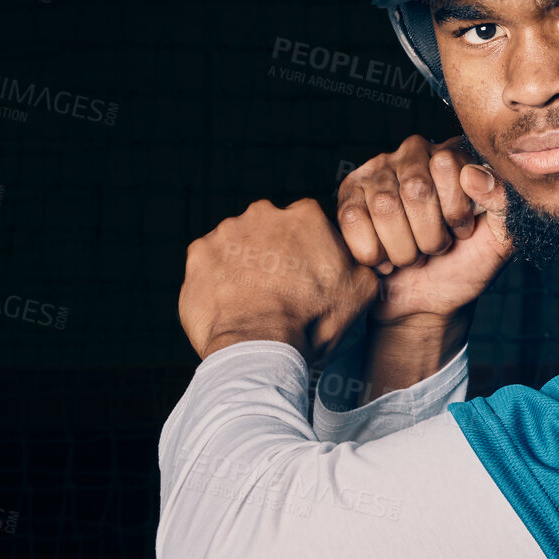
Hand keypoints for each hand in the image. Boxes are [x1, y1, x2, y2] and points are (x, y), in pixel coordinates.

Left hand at [179, 198, 379, 362]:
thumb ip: (359, 264)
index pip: (310, 223)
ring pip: (239, 243)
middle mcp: (263, 213)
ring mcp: (226, 231)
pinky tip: (231, 302)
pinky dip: (217, 278)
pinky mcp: (198, 254)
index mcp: (306, 215)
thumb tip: (358, 261)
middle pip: (271, 229)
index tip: (309, 273)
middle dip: (274, 251)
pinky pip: (209, 263)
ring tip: (254, 298)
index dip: (311, 249)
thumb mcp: (361, 292)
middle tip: (282, 288)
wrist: (259, 345)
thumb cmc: (311, 320)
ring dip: (245, 264)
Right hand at [335, 134, 512, 325]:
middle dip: (430, 235)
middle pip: (415, 188)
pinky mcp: (348, 197)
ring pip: (383, 206)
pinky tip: (386, 259)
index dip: (456, 209)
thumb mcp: (499, 239)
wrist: (427, 302)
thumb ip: (503, 203)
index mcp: (455, 155)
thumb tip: (473, 174)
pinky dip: (374, 253)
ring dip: (403, 249)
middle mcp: (414, 154)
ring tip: (413, 255)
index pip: (447, 163)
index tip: (462, 231)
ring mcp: (378, 173)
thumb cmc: (465, 266)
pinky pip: (351, 219)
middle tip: (436, 249)